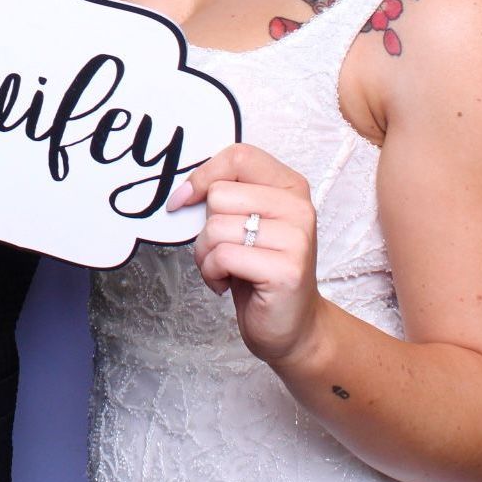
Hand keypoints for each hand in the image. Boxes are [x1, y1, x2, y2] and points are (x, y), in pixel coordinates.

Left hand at [172, 142, 321, 365]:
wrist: (291, 325)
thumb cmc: (259, 270)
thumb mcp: (244, 221)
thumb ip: (225, 196)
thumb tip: (182, 192)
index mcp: (289, 186)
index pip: (239, 156)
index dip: (203, 175)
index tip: (185, 199)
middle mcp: (299, 207)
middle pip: (219, 194)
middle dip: (204, 227)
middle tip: (220, 249)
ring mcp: (296, 239)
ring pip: (216, 227)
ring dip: (206, 254)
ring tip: (224, 268)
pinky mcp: (286, 270)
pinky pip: (222, 256)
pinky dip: (212, 273)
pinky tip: (228, 283)